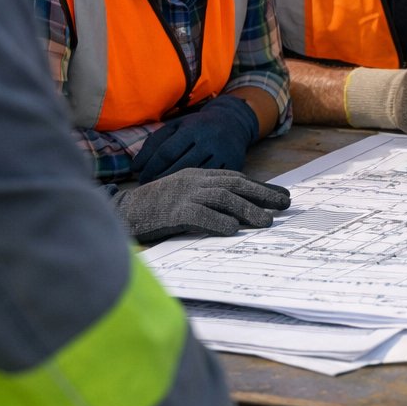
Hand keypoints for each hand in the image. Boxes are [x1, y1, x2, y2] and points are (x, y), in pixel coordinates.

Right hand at [114, 168, 290, 244]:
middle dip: (263, 194)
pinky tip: (233, 230)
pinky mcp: (172, 211)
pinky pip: (200, 215)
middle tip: (285, 204)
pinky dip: (218, 222)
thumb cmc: (156, 207)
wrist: (121, 211)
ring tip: (267, 221)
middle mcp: (194, 181)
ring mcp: (183, 194)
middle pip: (235, 185)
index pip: (236, 178)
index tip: (282, 196)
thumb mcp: (185, 195)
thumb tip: (241, 213)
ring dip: (248, 210)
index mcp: (198, 175)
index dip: (261, 187)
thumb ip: (209, 199)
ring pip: (223, 199)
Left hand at [131, 95, 260, 183]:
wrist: (233, 122)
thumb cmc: (196, 126)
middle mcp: (209, 140)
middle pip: (179, 167)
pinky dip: (198, 188)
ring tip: (165, 191)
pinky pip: (212, 181)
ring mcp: (224, 153)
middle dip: (161, 180)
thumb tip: (135, 168)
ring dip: (177, 187)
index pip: (166, 152)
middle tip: (150, 188)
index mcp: (192, 128)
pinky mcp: (234, 164)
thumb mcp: (175, 127)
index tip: (141, 178)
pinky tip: (187, 192)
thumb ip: (153, 144)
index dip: (150, 168)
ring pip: (196, 177)